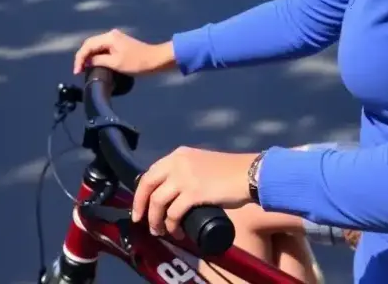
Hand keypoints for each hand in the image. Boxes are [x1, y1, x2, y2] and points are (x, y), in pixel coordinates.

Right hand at [73, 28, 175, 75]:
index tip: (77, 72)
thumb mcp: (115, 63)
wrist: (156, 60)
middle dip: (83, 57)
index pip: (88, 45)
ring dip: (89, 56)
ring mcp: (116, 38)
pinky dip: (97, 56)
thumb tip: (88, 61)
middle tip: (78, 71)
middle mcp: (111, 34)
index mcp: (109, 37)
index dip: (80, 58)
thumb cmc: (137, 62)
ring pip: (96, 46)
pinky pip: (103, 48)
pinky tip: (94, 64)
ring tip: (84, 69)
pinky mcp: (119, 44)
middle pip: (90, 44)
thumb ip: (99, 61)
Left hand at [131, 147, 257, 237]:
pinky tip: (177, 232)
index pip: (150, 173)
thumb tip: (170, 192)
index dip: (141, 192)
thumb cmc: (227, 170)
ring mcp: (185, 177)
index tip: (139, 207)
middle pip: (148, 185)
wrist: (248, 173)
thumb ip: (184, 172)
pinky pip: (173, 213)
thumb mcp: (200, 164)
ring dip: (155, 220)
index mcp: (179, 154)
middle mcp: (178, 162)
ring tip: (160, 231)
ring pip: (158, 201)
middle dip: (141, 206)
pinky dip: (171, 225)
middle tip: (141, 221)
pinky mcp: (194, 192)